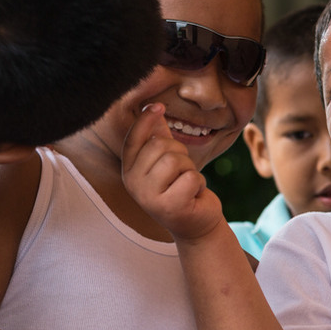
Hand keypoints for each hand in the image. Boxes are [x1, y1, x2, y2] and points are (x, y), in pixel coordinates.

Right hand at [121, 103, 224, 240]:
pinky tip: (194, 196)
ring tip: (187, 184)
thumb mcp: (168, 161)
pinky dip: (199, 184)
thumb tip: (153, 107)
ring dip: (190, 169)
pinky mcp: (170, 207)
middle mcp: (134, 184)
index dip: (146, 120)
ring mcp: (149, 198)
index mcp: (130, 171)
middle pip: (160, 145)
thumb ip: (158, 137)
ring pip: (176, 160)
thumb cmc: (181, 189)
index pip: (134, 139)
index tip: (159, 106)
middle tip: (183, 171)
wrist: (196, 223)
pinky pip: (191, 177)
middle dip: (180, 153)